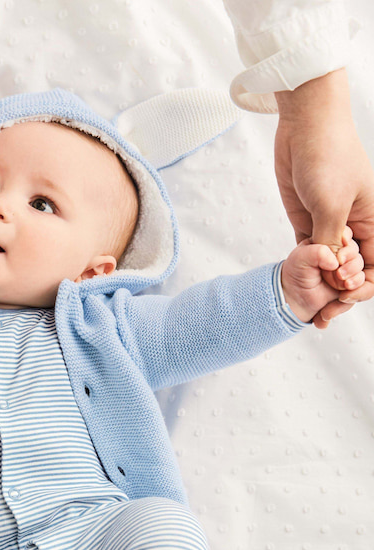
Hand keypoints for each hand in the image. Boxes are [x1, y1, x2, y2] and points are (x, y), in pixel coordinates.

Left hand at [275, 69, 373, 327]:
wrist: (305, 123)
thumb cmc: (327, 155)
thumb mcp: (330, 205)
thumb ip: (329, 243)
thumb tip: (330, 274)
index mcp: (373, 222)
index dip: (363, 287)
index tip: (343, 296)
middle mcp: (355, 227)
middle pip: (352, 271)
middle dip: (340, 293)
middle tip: (322, 313)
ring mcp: (330, 226)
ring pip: (329, 266)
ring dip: (320, 285)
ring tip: (308, 304)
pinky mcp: (308, 222)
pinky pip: (310, 254)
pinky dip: (306, 269)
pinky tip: (297, 281)